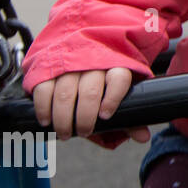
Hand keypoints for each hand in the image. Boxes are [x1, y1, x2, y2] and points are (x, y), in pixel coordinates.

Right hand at [32, 69, 148, 142]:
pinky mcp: (49, 68)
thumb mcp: (120, 96)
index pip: (118, 80)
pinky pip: (44, 88)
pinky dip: (44, 108)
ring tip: (65, 133)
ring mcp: (70, 65)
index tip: (105, 116)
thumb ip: (130, 119)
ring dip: (63, 117)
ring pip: (65, 92)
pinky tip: (46, 122)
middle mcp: (94, 64)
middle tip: (83, 132)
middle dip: (85, 118)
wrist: (81, 50)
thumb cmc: (104, 82)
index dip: (113, 99)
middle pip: (90, 91)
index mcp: (117, 67)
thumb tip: (143, 138)